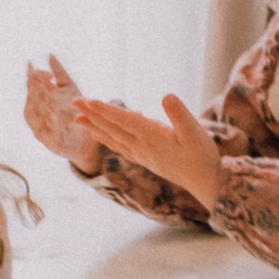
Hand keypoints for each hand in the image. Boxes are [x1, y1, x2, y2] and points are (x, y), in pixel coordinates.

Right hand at [25, 57, 102, 171]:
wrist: (84, 140)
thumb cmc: (72, 112)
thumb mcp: (68, 90)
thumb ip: (59, 73)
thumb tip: (50, 54)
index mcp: (36, 102)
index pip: (32, 86)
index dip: (36, 78)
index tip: (47, 72)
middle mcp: (34, 116)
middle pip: (33, 100)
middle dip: (37, 89)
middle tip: (43, 77)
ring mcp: (41, 131)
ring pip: (38, 117)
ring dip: (42, 105)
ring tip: (48, 94)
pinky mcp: (52, 144)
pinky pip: (50, 133)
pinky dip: (51, 123)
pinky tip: (54, 113)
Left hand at [76, 91, 225, 211]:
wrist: (206, 182)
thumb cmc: (203, 155)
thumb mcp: (195, 132)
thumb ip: (180, 115)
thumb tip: (166, 96)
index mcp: (153, 137)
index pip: (125, 121)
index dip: (106, 110)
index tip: (88, 101)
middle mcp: (143, 147)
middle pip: (113, 128)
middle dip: (92, 115)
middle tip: (73, 102)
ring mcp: (142, 154)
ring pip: (113, 138)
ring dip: (94, 127)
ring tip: (76, 119)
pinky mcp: (145, 159)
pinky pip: (120, 147)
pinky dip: (107, 139)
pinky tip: (99, 135)